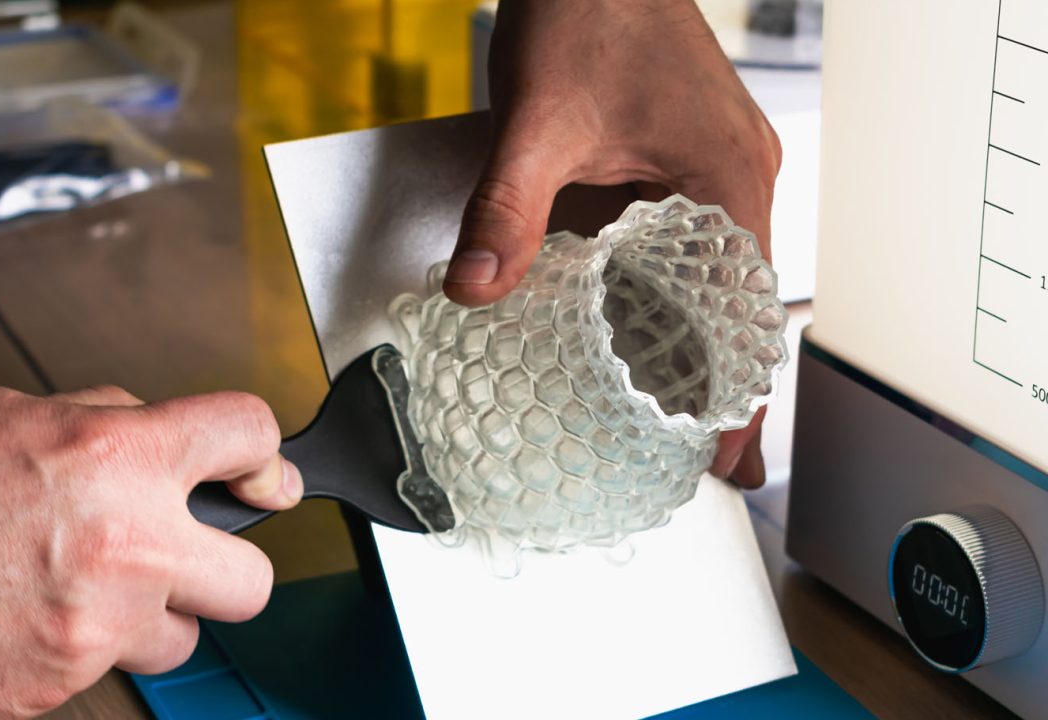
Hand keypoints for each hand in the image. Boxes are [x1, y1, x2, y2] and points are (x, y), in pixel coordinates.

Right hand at [0, 384, 301, 717]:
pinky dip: (76, 651)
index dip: (263, 455)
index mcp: (120, 458)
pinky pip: (101, 675)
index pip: (251, 436)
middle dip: (224, 565)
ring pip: (178, 642)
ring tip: (76, 588)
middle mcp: (125, 548)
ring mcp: (93, 631)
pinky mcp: (52, 691)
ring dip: (146, 619)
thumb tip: (161, 434)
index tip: (261, 476)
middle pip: (253, 580)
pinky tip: (23, 619)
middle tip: (186, 555)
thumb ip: (109, 423)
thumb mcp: (18, 412)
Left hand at [446, 0, 780, 486]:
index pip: (745, 310)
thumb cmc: (588, 8)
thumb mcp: (538, 120)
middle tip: (710, 467)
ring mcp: (710, 169)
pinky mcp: (677, 160)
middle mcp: (734, 178)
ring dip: (692, 347)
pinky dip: (661, 297)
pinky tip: (635, 336)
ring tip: (678, 424)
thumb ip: (507, 208)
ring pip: (708, 280)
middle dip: (720, 386)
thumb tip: (476, 290)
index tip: (727, 457)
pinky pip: (678, 246)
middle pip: (735, 307)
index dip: (734, 390)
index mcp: (727, 176)